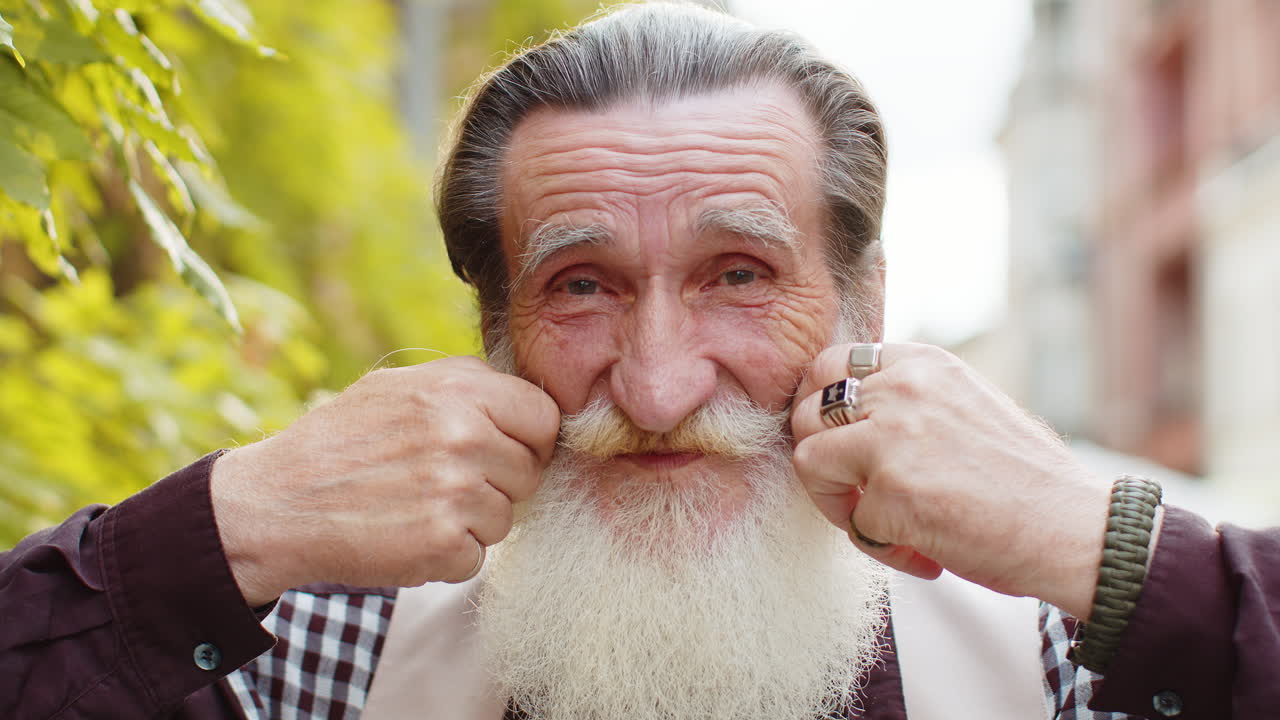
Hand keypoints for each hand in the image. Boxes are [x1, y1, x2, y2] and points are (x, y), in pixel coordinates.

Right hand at [211, 356, 559, 605]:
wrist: (276, 503)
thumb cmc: (340, 443)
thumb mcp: (397, 388)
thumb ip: (464, 386)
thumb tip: (527, 402)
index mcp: (458, 388)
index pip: (544, 417)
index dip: (529, 440)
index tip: (506, 453)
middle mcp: (463, 434)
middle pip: (529, 472)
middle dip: (496, 484)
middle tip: (442, 485)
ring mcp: (455, 489)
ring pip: (505, 518)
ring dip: (470, 524)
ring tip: (415, 507)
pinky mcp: (442, 542)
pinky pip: (476, 556)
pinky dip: (446, 557)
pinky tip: (404, 535)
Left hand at [790, 343, 1109, 617]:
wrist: (1075, 528)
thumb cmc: (1027, 482)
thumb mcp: (966, 406)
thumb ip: (911, 402)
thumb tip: (851, 417)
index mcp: (923, 364)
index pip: (831, 363)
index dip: (819, 407)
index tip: (834, 441)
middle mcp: (902, 388)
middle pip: (806, 409)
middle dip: (819, 456)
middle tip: (851, 492)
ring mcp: (891, 435)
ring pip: (810, 459)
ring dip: (835, 502)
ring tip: (882, 525)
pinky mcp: (889, 490)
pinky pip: (852, 523)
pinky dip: (881, 548)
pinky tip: (926, 555)